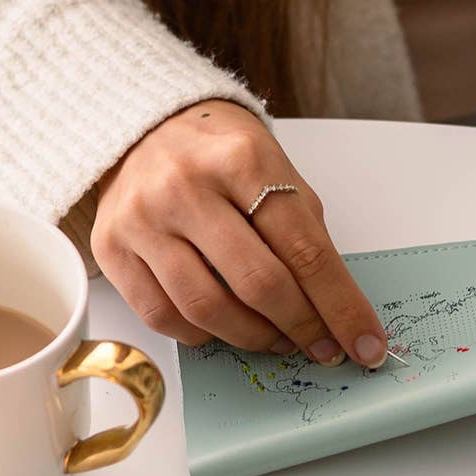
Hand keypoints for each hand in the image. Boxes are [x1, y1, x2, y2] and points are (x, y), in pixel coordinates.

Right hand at [92, 99, 388, 367]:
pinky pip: (163, 316)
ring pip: (207, 309)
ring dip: (254, 338)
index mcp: (242, 160)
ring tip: (277, 338)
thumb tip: (337, 313)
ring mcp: (142, 218)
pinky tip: (225, 326)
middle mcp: (186, 186)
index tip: (365, 344)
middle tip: (322, 347)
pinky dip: (203, 335)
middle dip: (302, 328)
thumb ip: (304, 236)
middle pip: (258, 284)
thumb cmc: (222, 156)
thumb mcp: (277, 174)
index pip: (304, 250)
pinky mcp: (110, 247)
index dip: (340, 306)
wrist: (146, 127)